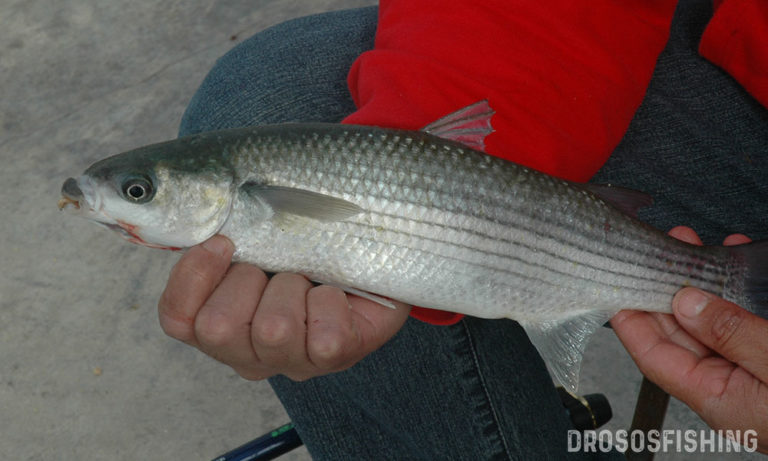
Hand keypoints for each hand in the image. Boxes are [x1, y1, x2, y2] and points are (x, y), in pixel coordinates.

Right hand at [157, 235, 410, 380]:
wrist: (372, 247)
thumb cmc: (307, 235)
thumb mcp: (258, 223)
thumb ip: (226, 221)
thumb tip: (205, 207)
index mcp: (218, 320)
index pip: (177, 318)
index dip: (193, 278)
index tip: (223, 241)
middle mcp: (248, 351)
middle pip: (218, 329)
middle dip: (249, 280)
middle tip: (277, 264)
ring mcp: (290, 361)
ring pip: (272, 330)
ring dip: (294, 286)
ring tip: (310, 277)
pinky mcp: (333, 359)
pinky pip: (324, 337)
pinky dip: (332, 302)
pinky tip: (336, 293)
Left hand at [611, 226, 767, 452]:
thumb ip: (732, 335)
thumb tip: (687, 303)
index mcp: (718, 398)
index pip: (655, 357)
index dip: (633, 322)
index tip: (619, 286)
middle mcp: (728, 387)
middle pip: (680, 335)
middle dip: (668, 290)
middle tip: (663, 251)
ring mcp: (751, 373)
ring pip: (713, 324)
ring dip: (703, 285)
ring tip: (696, 246)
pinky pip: (745, 323)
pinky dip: (740, 293)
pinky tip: (739, 261)